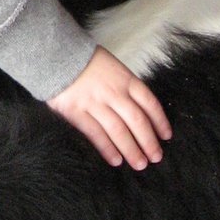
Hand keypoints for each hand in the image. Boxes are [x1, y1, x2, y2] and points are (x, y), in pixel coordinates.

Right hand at [47, 47, 171, 169]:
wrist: (54, 55)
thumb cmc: (85, 61)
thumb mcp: (112, 66)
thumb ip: (125, 85)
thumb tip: (138, 108)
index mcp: (125, 79)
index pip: (149, 103)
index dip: (159, 121)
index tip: (165, 136)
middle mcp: (114, 92)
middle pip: (137, 120)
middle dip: (148, 141)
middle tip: (156, 157)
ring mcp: (95, 103)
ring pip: (118, 130)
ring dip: (131, 149)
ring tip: (140, 164)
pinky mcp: (76, 112)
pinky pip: (95, 133)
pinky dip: (107, 148)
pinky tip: (115, 160)